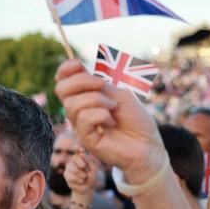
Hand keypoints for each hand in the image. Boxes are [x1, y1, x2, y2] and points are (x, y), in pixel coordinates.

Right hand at [54, 60, 164, 182]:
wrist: (148, 144)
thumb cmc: (136, 120)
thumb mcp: (120, 94)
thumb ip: (99, 85)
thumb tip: (79, 71)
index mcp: (85, 97)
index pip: (63, 81)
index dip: (65, 69)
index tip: (78, 64)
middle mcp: (79, 111)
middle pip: (61, 89)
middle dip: (81, 81)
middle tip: (103, 85)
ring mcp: (80, 126)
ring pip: (73, 104)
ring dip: (97, 100)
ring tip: (113, 108)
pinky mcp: (85, 139)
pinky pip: (83, 119)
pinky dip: (101, 115)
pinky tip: (111, 122)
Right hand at [63, 152, 97, 201]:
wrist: (87, 188)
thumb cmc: (91, 177)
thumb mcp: (93, 169)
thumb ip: (89, 161)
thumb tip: (82, 153)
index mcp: (82, 157)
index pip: (78, 150)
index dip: (77, 148)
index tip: (78, 147)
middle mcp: (74, 160)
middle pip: (75, 158)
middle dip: (82, 165)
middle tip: (86, 170)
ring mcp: (69, 166)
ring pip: (73, 168)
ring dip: (81, 175)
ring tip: (84, 177)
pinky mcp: (66, 174)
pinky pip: (71, 176)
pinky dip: (78, 180)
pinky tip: (81, 181)